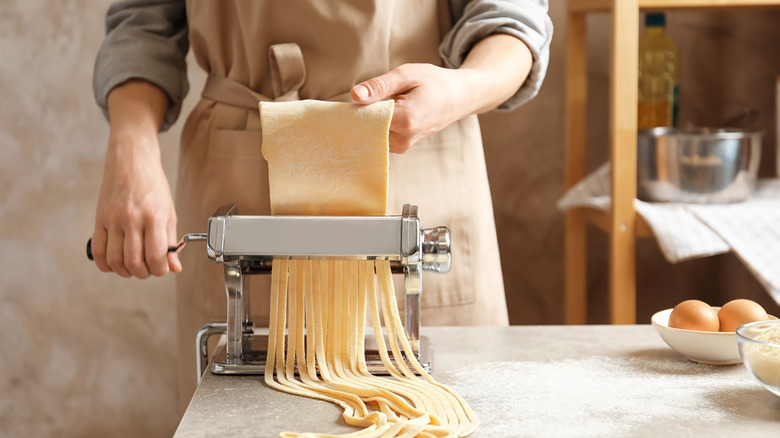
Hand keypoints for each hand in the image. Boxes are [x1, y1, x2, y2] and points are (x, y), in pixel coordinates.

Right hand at [90, 80, 180, 277]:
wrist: (131, 161)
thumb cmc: (153, 185)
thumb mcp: (169, 211)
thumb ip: (171, 241)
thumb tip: (174, 267)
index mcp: (154, 217)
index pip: (156, 256)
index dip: (160, 270)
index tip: (162, 268)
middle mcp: (132, 219)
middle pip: (134, 263)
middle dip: (144, 273)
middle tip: (148, 269)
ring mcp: (113, 220)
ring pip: (116, 261)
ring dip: (126, 272)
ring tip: (134, 267)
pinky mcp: (99, 220)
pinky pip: (99, 252)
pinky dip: (106, 265)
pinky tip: (116, 263)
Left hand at [351, 63, 470, 152]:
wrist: (459, 98)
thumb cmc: (434, 82)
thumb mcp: (407, 75)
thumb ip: (379, 86)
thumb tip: (354, 95)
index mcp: (405, 119)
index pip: (366, 118)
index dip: (357, 107)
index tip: (355, 97)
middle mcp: (404, 138)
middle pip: (368, 129)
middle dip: (362, 115)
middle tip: (366, 98)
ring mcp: (404, 146)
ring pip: (373, 135)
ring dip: (370, 121)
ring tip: (381, 104)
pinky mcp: (403, 147)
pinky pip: (380, 138)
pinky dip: (377, 127)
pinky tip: (384, 114)